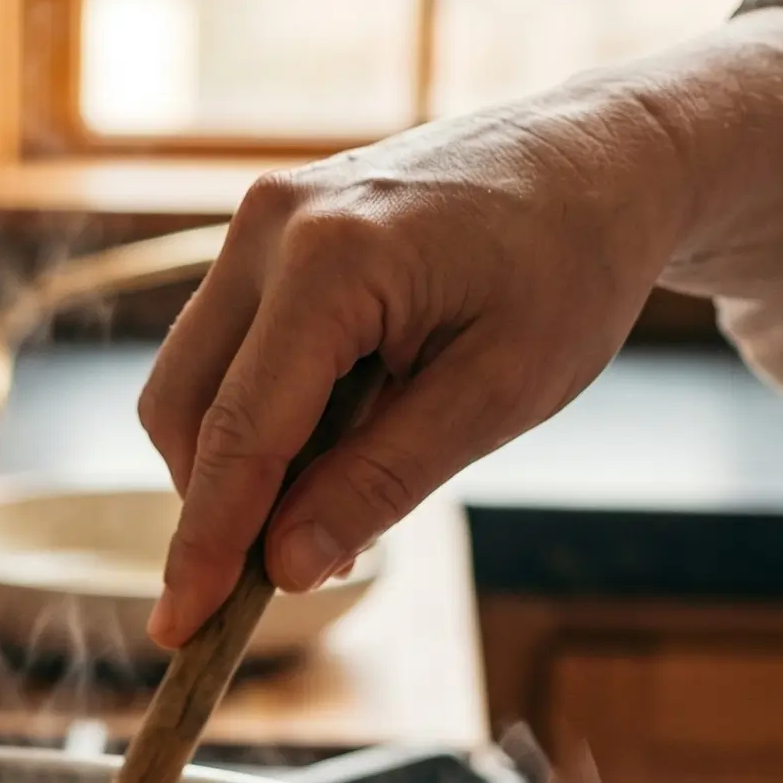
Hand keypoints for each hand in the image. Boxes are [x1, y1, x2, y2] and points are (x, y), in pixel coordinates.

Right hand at [137, 84, 688, 644]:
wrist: (604, 154)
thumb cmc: (573, 265)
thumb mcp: (500, 395)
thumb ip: (383, 480)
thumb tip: (285, 568)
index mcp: (334, 258)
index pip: (241, 433)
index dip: (206, 543)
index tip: (178, 628)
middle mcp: (272, 225)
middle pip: (185, 410)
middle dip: (215, 506)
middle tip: (284, 572)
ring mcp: (259, 221)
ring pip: (189, 384)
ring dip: (237, 463)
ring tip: (336, 494)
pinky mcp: (265, 235)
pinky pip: (222, 351)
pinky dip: (256, 418)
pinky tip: (332, 439)